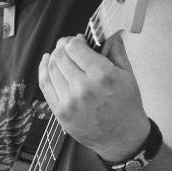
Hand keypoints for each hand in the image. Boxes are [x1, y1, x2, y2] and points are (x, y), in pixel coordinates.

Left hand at [38, 31, 150, 161]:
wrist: (122, 139)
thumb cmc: (127, 107)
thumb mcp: (128, 76)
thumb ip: (116, 51)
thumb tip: (110, 32)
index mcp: (102, 76)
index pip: (74, 47)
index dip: (75, 40)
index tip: (79, 40)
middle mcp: (83, 88)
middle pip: (61, 56)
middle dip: (63, 46)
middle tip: (68, 45)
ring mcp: (69, 102)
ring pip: (51, 69)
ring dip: (54, 57)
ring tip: (61, 54)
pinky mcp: (60, 112)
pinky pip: (45, 85)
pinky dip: (43, 70)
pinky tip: (47, 63)